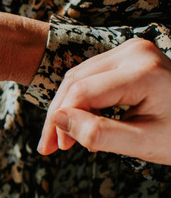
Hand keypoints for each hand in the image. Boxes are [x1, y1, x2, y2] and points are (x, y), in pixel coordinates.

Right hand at [38, 38, 170, 164]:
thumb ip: (100, 133)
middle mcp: (135, 51)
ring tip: (65, 138)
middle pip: (76, 81)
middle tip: (51, 146)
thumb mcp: (145, 143)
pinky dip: (82, 98)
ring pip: (79, 76)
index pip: (82, 92)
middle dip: (59, 114)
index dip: (60, 120)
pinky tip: (81, 121)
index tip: (53, 148)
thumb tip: (58, 121)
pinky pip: (92, 74)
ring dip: (67, 107)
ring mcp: (132, 49)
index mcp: (144, 71)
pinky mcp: (129, 54)